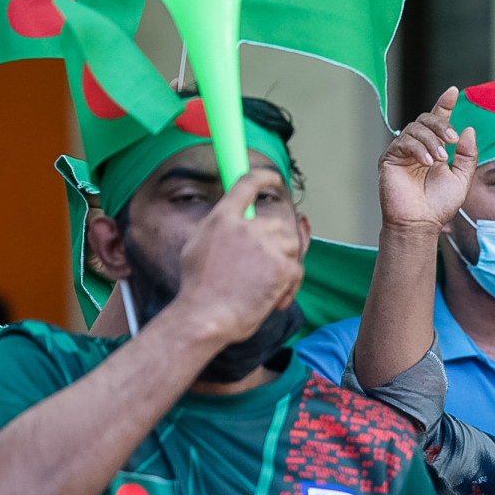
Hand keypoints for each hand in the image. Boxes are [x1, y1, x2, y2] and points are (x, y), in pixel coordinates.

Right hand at [174, 170, 302, 343]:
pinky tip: (276, 300)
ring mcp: (265, 245)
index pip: (247, 184)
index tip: (274, 177)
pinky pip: (297, 270)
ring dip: (285, 264)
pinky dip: (290, 286)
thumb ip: (218, 230)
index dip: (264, 177)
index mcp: (221, 218)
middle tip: (266, 268)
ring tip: (269, 286)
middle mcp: (245, 226)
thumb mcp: (196, 247)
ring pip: (291, 245)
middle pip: (277, 223)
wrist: (206, 316)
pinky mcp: (282, 267)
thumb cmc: (199, 291)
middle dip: (276, 245)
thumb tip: (231, 224)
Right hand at [378, 87, 478, 233]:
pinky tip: (427, 162)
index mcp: (434, 148)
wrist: (420, 223)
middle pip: (426, 120)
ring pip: (415, 129)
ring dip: (431, 140)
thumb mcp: (461, 178)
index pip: (437, 120)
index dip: (444, 104)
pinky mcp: (389, 158)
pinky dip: (418, 149)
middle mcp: (417, 147)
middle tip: (452, 140)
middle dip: (441, 125)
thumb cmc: (439, 205)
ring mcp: (402, 152)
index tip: (453, 91)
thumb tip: (468, 129)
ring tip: (440, 159)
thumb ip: (466, 155)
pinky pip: (403, 142)